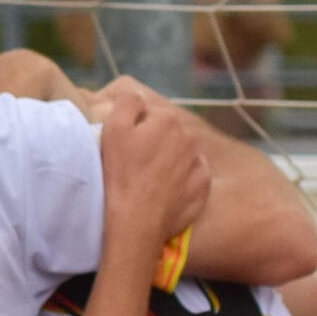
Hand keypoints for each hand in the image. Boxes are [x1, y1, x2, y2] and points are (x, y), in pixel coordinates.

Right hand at [98, 94, 209, 250]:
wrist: (136, 220)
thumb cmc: (120, 173)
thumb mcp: (113, 129)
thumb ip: (127, 102)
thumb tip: (135, 95)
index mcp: (167, 120)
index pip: (149, 115)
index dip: (134, 128)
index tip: (124, 145)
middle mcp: (189, 138)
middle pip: (167, 133)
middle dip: (153, 142)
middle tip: (134, 163)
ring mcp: (199, 164)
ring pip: (181, 154)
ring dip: (168, 160)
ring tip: (148, 179)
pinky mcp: (203, 188)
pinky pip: (191, 177)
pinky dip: (180, 181)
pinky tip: (163, 191)